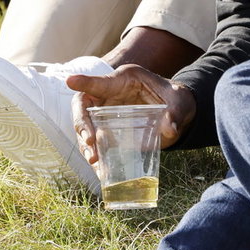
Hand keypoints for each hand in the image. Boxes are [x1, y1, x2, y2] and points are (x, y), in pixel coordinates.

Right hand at [65, 64, 196, 165]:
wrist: (179, 111)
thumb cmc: (176, 99)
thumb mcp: (179, 101)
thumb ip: (175, 112)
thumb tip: (169, 129)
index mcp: (125, 80)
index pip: (101, 82)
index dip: (85, 82)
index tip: (70, 81)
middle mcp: (110, 95)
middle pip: (84, 106)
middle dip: (82, 123)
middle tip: (90, 141)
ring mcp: (107, 113)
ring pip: (86, 127)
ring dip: (86, 144)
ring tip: (94, 160)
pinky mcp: (109, 130)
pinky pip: (95, 142)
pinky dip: (95, 155)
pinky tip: (99, 170)